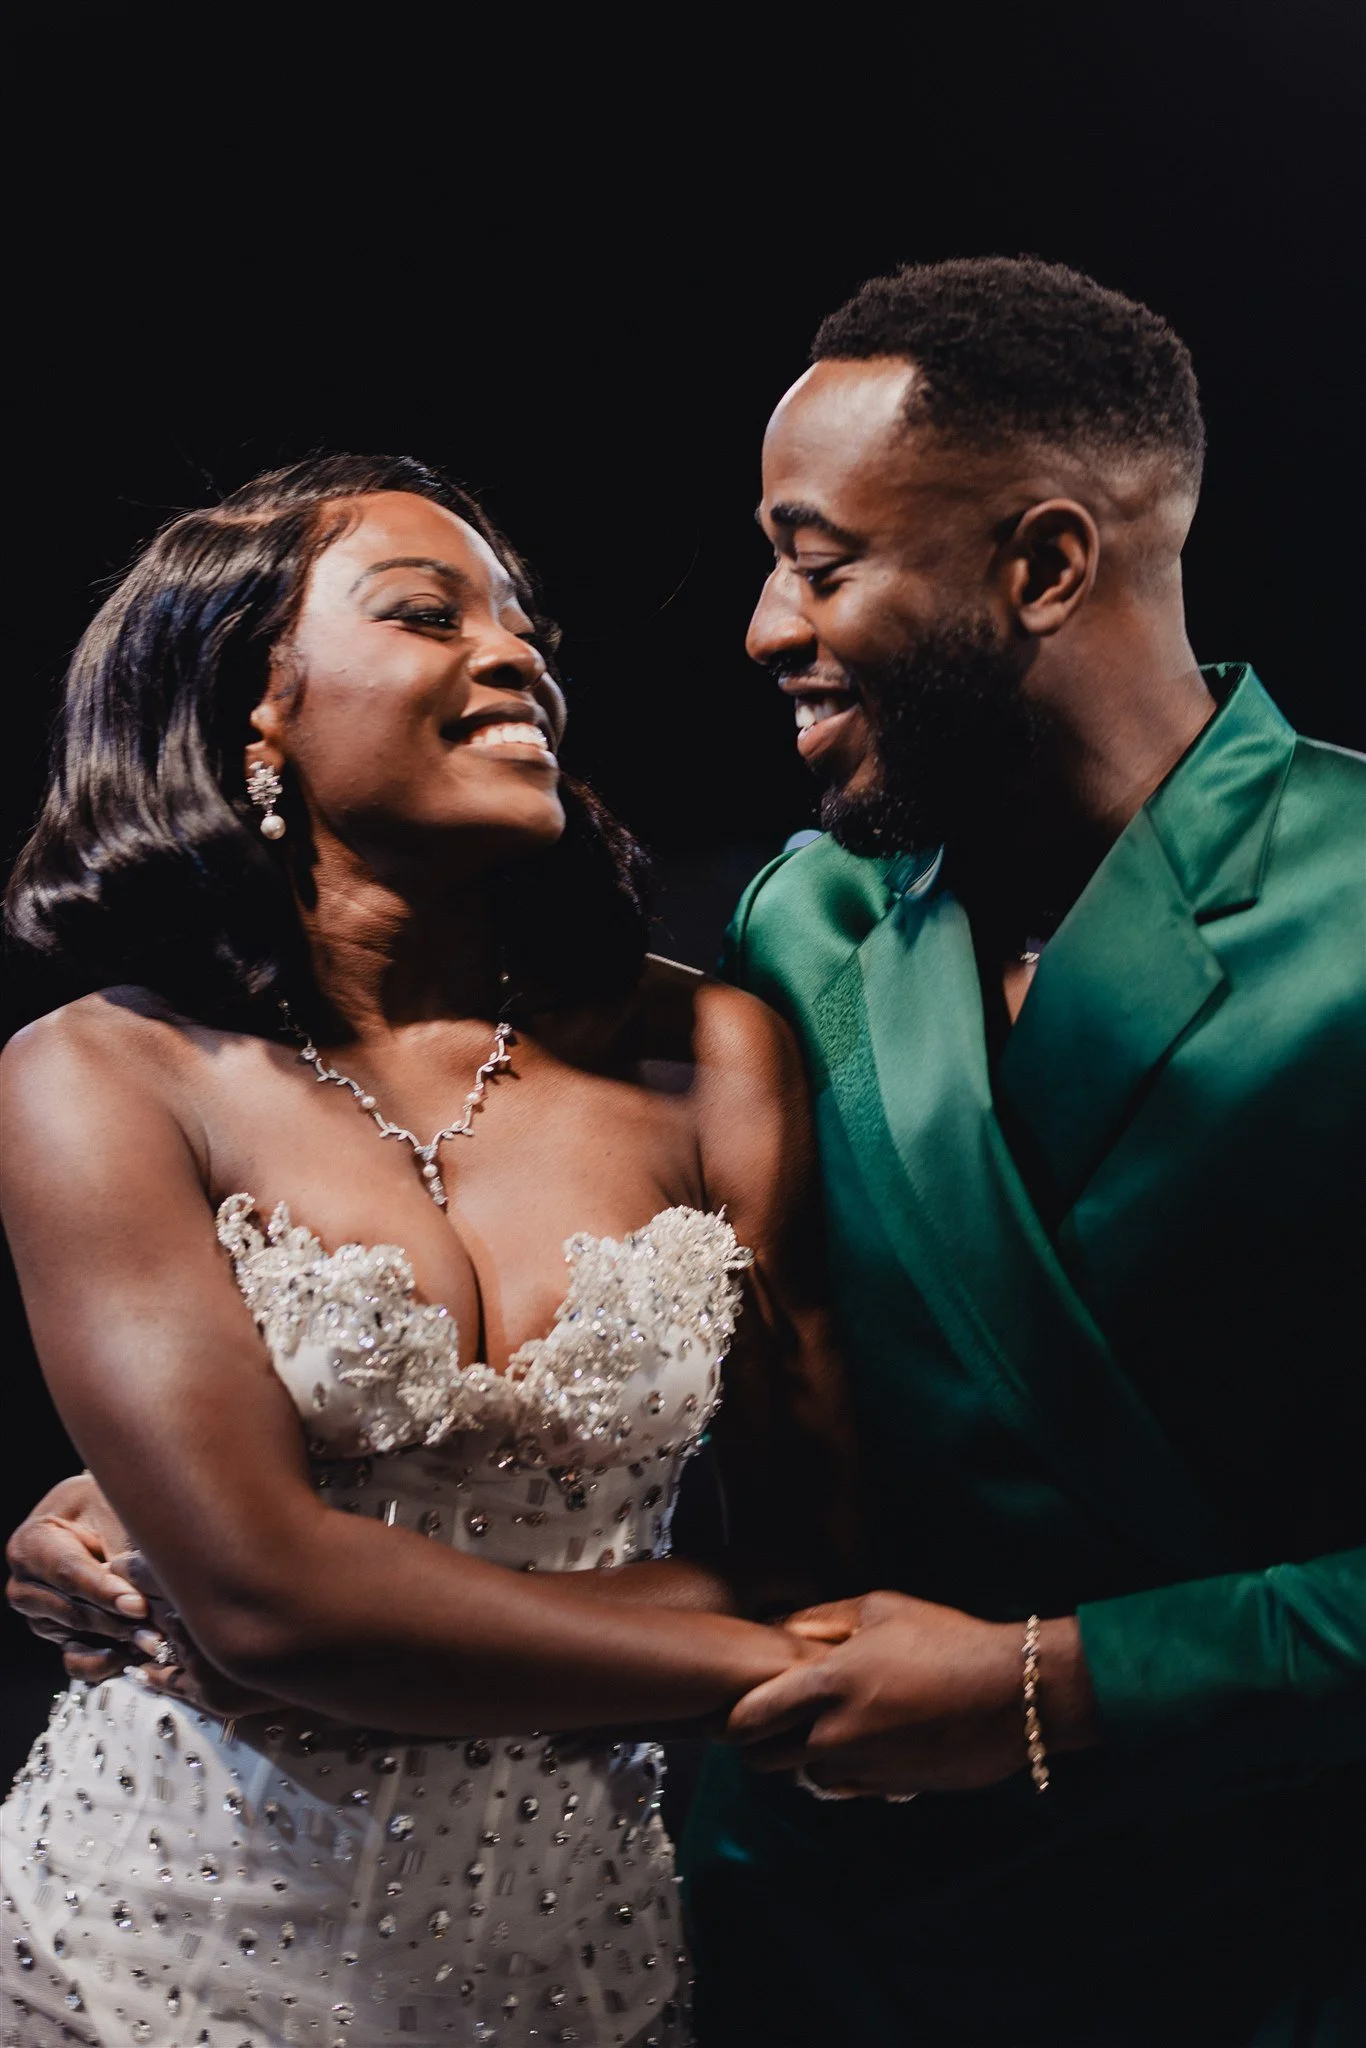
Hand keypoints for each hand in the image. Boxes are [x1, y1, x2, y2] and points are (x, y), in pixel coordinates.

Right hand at [6, 1473, 278, 1718]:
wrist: (103, 1517)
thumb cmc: (109, 1507)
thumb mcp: (114, 1514)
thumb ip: (120, 1551)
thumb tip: (141, 1594)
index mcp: (31, 1544)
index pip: (69, 1572)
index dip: (104, 1591)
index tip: (138, 1605)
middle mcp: (27, 1583)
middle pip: (74, 1609)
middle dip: (119, 1621)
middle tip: (158, 1630)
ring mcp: (41, 1613)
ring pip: (79, 1634)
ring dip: (120, 1640)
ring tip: (157, 1640)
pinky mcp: (60, 1635)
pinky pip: (76, 1661)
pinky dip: (105, 1663)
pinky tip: (133, 1655)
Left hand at [726, 1590, 1097, 1797]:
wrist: (1011, 1694)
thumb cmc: (946, 1639)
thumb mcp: (881, 1608)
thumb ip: (823, 1620)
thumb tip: (783, 1630)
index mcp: (826, 1683)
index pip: (749, 1717)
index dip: (736, 1716)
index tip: (742, 1706)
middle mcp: (835, 1734)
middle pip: (764, 1760)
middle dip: (760, 1745)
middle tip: (775, 1722)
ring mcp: (862, 1769)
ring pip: (804, 1778)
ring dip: (804, 1760)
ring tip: (826, 1729)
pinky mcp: (889, 1790)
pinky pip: (845, 1788)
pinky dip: (842, 1772)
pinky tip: (864, 1743)